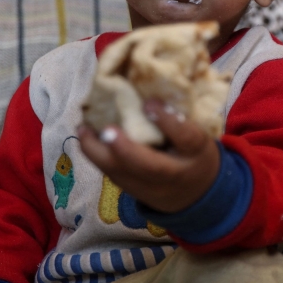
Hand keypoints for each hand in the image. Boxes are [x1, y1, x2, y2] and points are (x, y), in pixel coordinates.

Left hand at [78, 101, 220, 212]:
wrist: (196, 194)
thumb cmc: (195, 153)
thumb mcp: (199, 135)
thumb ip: (180, 119)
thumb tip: (150, 88)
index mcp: (196, 152)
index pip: (186, 138)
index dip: (168, 121)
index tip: (149, 103)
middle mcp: (174, 173)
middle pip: (149, 166)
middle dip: (125, 149)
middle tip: (106, 130)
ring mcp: (152, 187)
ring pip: (123, 174)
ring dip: (99, 153)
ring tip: (83, 129)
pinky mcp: (133, 191)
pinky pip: (113, 175)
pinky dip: (97, 156)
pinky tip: (86, 139)